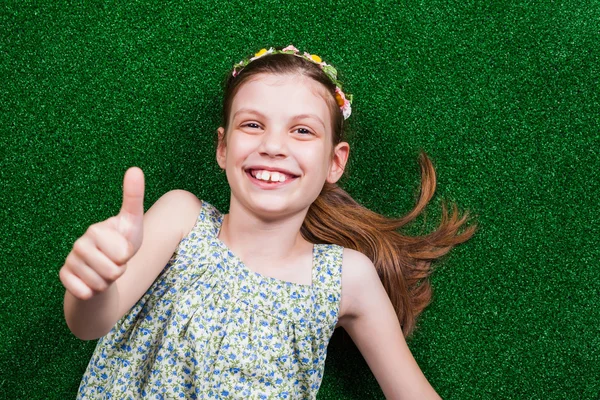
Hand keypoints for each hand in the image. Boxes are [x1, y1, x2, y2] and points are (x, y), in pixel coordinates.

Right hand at [59, 167, 144, 299]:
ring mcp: (71, 260)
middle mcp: (79, 243)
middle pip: (112, 271)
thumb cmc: (123, 242)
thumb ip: (134, 197)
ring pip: (100, 283)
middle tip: (115, 263)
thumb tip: (134, 168)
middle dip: (119, 271)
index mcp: (96, 229)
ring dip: (107, 282)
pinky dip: (93, 292)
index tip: (123, 249)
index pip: (122, 254)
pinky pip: (83, 292)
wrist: (108, 267)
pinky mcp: (64, 276)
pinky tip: (92, 283)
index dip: (128, 257)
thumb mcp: (133, 222)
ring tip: (105, 271)